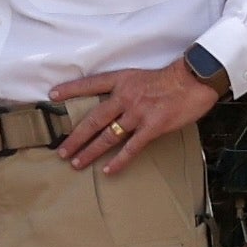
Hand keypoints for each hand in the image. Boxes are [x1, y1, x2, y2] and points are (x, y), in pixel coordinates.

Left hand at [57, 58, 219, 176]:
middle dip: (76, 137)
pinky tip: (108, 170)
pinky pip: (131, 147)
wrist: (194, 79)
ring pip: (108, 136)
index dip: (70, 89)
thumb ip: (127, 89)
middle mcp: (124, 97)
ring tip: (76, 163)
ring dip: (90, 151)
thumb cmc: (171, 78)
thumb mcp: (141, 75)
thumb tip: (116, 103)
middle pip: (93, 119)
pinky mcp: (152, 127)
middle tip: (62, 150)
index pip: (90, 84)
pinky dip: (119, 160)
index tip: (52, 95)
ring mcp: (137, 113)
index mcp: (121, 81)